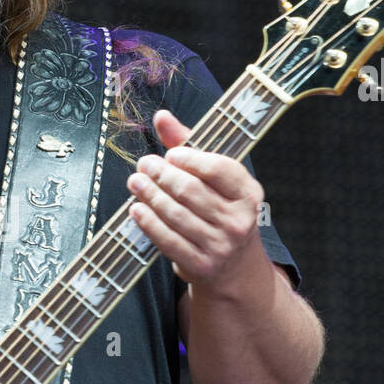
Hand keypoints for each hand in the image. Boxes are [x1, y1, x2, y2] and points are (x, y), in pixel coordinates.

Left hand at [126, 109, 265, 289]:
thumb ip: (189, 146)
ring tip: (135, 182)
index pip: (218, 169)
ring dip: (150, 195)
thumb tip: (161, 116)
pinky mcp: (200, 265)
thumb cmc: (220, 211)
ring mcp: (220, 245)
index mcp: (248, 193)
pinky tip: (135, 209)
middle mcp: (238, 220)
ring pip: (176, 214)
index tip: (169, 154)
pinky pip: (167, 240)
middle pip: (190, 191)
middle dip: (162, 175)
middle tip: (144, 164)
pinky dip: (148, 222)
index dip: (189, 159)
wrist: (233, 266)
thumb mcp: (215, 180)